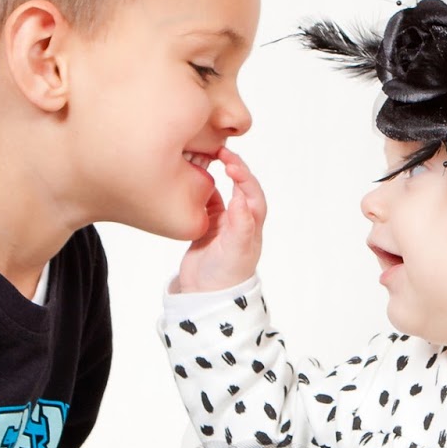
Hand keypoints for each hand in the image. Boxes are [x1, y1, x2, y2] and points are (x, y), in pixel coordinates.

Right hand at [175, 147, 266, 293]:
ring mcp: (224, 222)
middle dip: (234, 167)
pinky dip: (202, 187)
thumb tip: (242, 198)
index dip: (244, 176)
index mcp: (252, 224)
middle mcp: (240, 220)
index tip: (230, 164)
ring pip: (223, 190)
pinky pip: (207, 200)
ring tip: (207, 157)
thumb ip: (240, 225)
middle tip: (221, 151)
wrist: (205, 296)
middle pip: (241, 187)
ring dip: (218, 174)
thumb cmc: (226, 277)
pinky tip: (194, 177)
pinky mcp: (208, 225)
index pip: (252, 193)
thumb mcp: (236, 250)